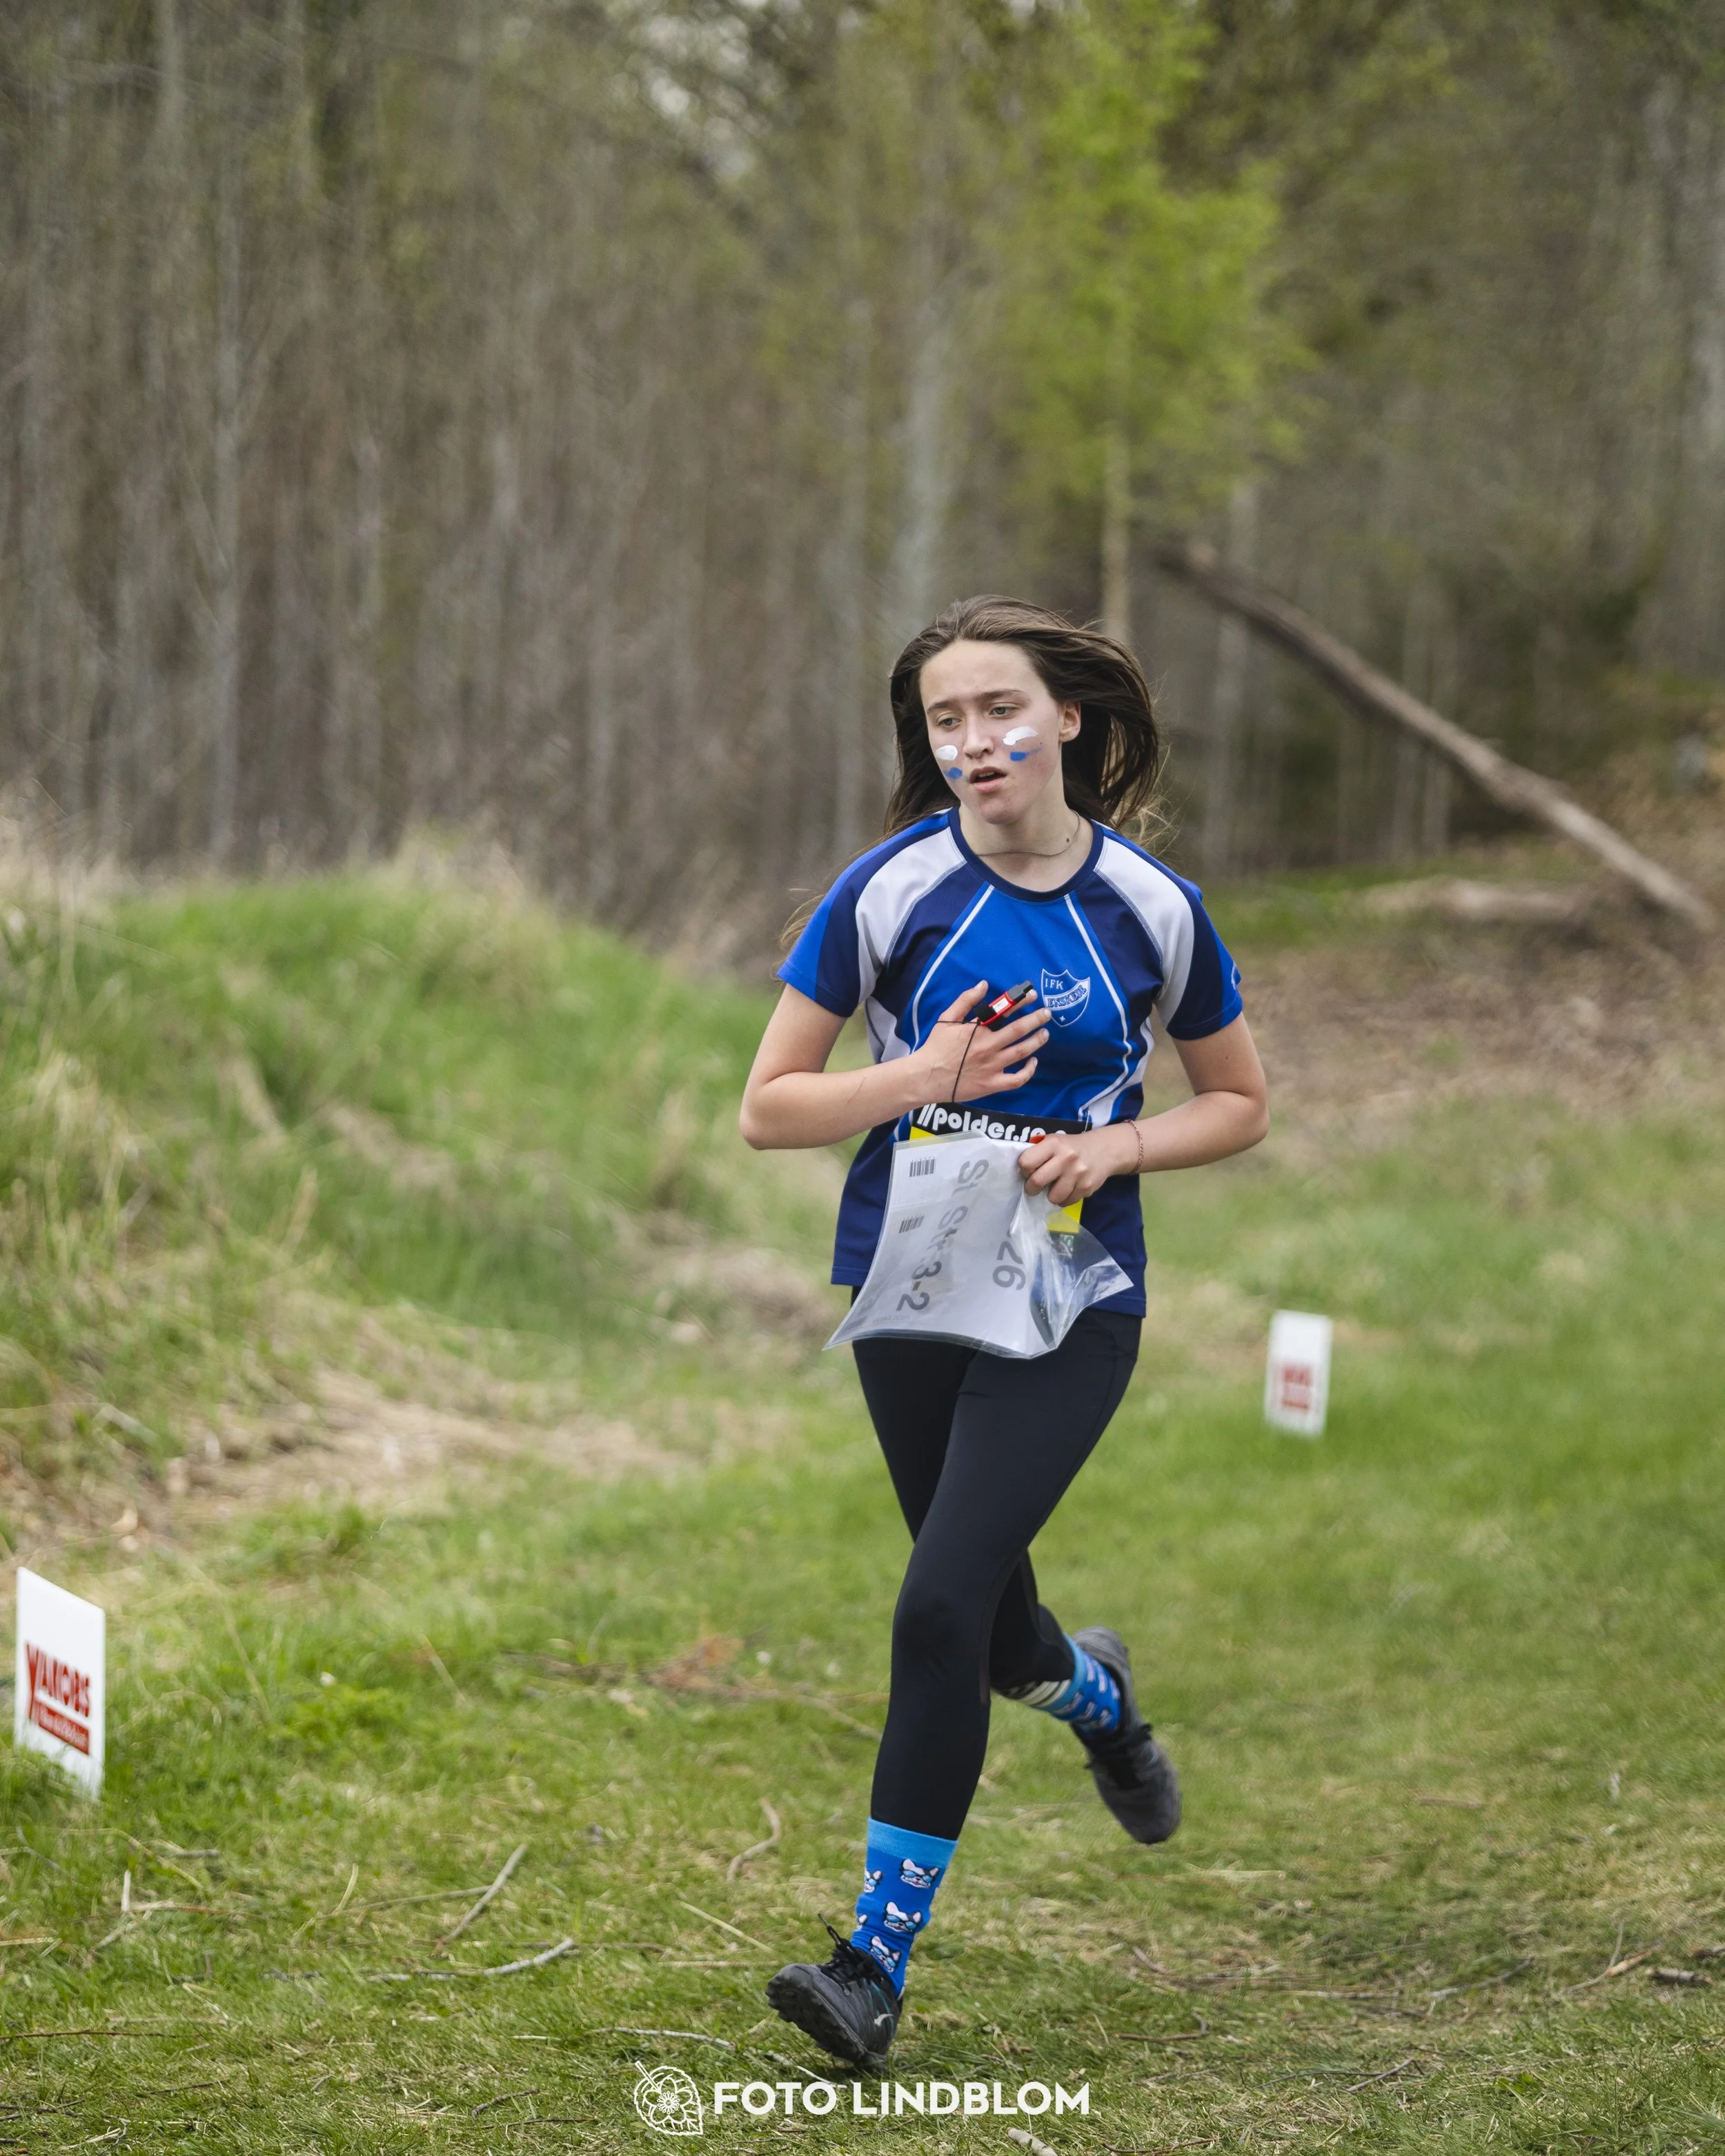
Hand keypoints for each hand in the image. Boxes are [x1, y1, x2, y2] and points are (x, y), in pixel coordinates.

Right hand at [914, 981, 1048, 1104]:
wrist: (926, 1077)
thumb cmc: (936, 1047)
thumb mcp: (946, 1019)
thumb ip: (965, 1000)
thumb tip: (984, 985)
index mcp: (978, 1030)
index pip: (1004, 1011)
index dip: (1020, 1001)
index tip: (1032, 995)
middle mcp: (988, 1047)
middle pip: (1018, 1030)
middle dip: (1036, 1019)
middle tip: (1048, 1013)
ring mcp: (992, 1067)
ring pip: (1021, 1052)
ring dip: (1036, 1041)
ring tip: (1045, 1034)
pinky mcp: (992, 1084)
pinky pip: (1017, 1079)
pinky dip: (1029, 1071)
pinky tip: (1033, 1062)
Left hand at [1017, 1125, 1135, 1206]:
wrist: (1105, 1149)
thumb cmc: (1072, 1146)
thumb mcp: (1054, 1140)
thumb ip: (1038, 1151)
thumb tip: (1020, 1168)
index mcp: (1054, 1143)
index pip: (1026, 1162)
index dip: (1025, 1169)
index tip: (1030, 1170)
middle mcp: (1066, 1158)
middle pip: (1037, 1181)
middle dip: (1032, 1188)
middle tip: (1034, 1186)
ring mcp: (1078, 1174)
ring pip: (1053, 1197)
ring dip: (1050, 1195)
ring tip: (1055, 1186)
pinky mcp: (1087, 1187)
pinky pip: (1067, 1202)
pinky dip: (1064, 1198)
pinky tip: (1068, 1188)